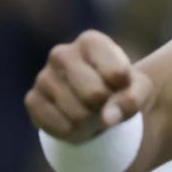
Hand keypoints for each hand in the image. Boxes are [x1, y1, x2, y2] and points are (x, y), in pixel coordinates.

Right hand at [24, 31, 152, 142]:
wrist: (95, 103)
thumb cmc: (120, 87)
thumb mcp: (139, 88)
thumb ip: (133, 99)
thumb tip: (107, 118)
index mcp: (91, 41)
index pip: (117, 73)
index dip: (124, 87)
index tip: (121, 83)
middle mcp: (62, 54)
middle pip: (94, 95)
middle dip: (105, 106)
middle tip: (105, 102)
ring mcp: (43, 76)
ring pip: (77, 114)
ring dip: (90, 121)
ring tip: (91, 111)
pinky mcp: (32, 100)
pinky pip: (60, 126)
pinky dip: (74, 130)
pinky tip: (74, 119)